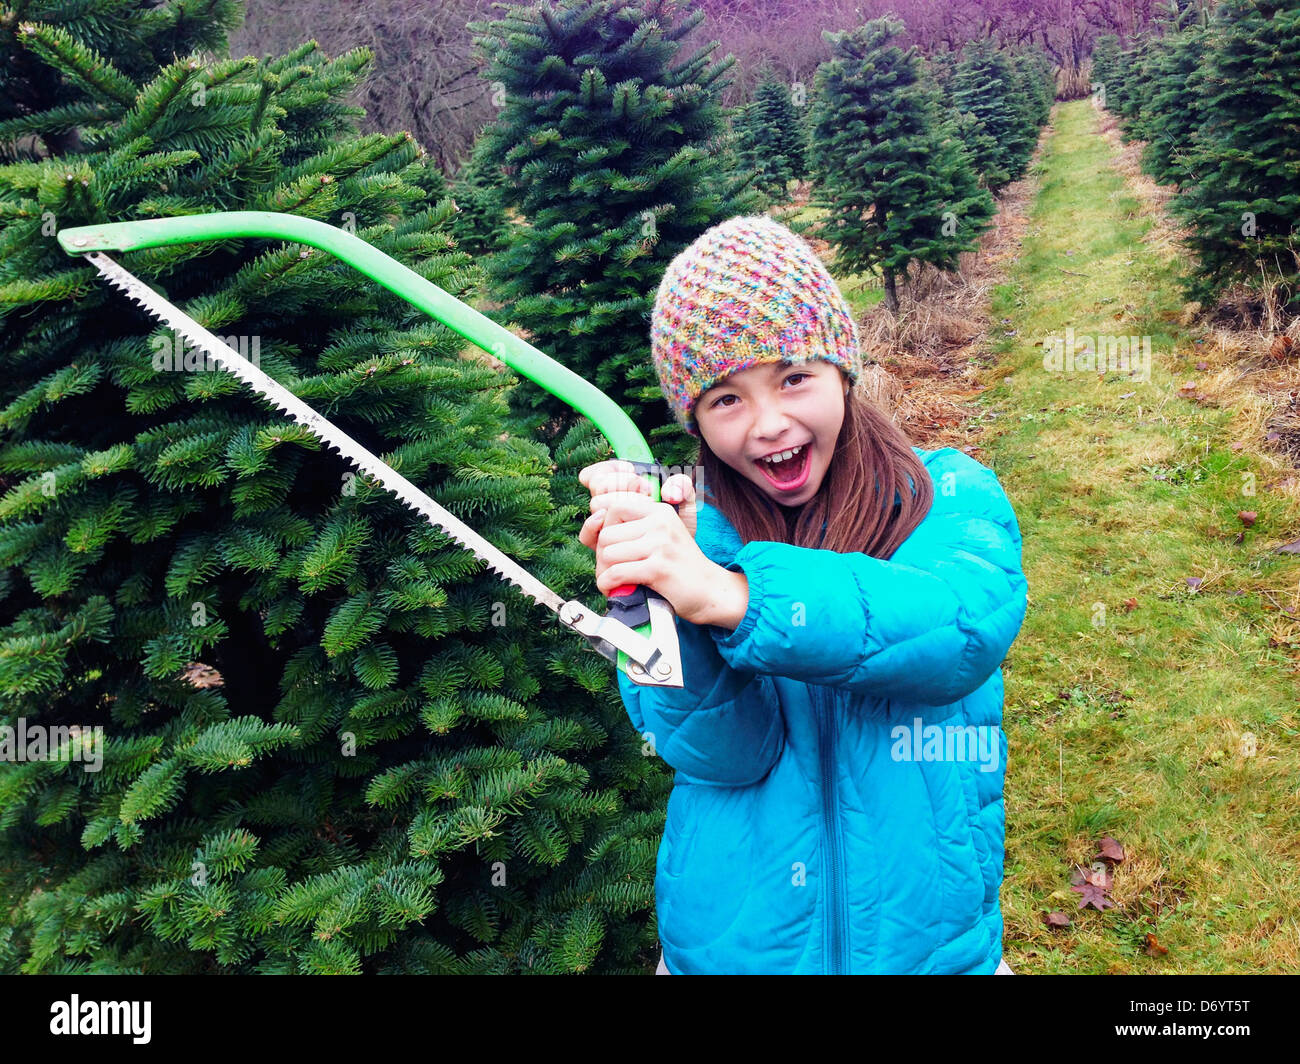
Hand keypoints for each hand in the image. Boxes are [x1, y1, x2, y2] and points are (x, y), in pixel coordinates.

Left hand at [576, 461, 721, 624]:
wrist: (711, 592)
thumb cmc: (678, 569)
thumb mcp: (657, 540)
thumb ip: (628, 531)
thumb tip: (591, 525)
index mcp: (660, 511)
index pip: (614, 507)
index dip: (602, 528)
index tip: (608, 548)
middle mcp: (660, 522)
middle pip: (606, 533)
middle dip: (601, 556)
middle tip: (611, 570)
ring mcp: (660, 544)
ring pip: (608, 553)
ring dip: (604, 572)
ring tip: (614, 581)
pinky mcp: (658, 568)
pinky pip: (616, 573)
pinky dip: (608, 584)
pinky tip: (614, 589)